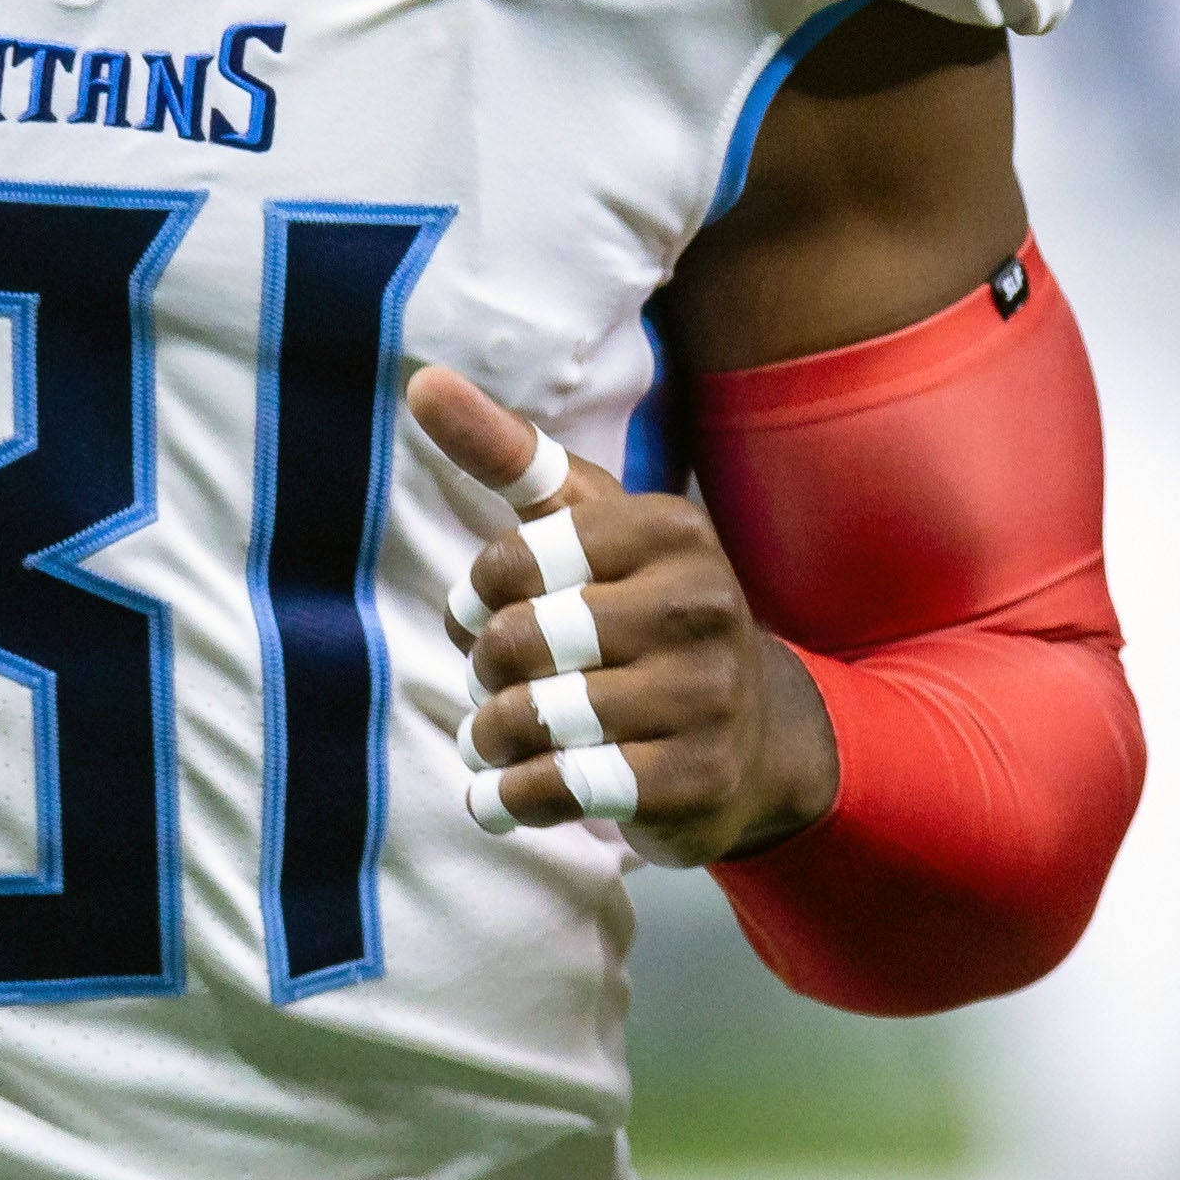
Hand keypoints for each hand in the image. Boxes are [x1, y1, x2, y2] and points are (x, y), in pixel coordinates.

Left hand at [412, 369, 840, 870]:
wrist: (756, 737)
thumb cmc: (643, 612)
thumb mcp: (587, 525)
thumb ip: (508, 453)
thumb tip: (422, 382)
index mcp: (671, 529)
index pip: (515, 557)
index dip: (477, 595)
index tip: (484, 611)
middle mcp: (702, 604)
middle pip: (522, 640)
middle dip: (484, 669)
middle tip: (492, 682)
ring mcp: (705, 696)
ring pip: (538, 717)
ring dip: (490, 737)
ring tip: (492, 739)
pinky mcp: (695, 779)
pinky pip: (563, 787)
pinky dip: (510, 797)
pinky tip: (500, 793)